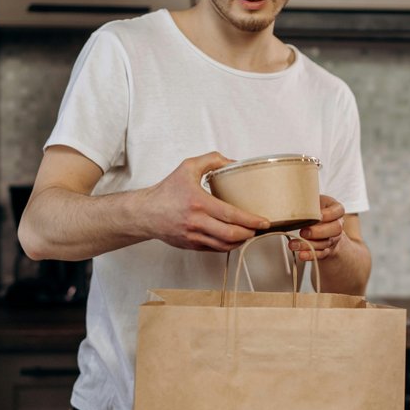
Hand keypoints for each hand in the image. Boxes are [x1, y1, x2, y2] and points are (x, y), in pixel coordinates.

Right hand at [141, 152, 269, 250]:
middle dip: (250, 233)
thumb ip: (212, 160)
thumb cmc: (166, 191)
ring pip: (224, 246)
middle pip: (231, 235)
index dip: (251, 220)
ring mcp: (194, 237)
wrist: (145, 213)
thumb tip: (233, 162)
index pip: (231, 215)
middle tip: (260, 228)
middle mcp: (196, 222)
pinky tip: (234, 238)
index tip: (264, 220)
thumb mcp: (188, 167)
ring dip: (241, 241)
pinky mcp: (191, 245)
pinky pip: (215, 249)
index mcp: (198, 203)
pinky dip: (228, 245)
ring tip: (250, 233)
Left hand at [288, 195, 345, 261]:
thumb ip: (308, 200)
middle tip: (303, 232)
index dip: (329, 214)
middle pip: (335, 229)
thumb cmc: (316, 210)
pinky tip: (301, 254)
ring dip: (309, 245)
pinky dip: (310, 255)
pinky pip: (320, 254)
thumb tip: (291, 198)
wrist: (322, 224)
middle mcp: (337, 224)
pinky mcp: (326, 250)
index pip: (338, 211)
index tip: (318, 215)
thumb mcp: (314, 201)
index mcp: (336, 210)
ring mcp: (333, 238)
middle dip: (319, 232)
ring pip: (325, 243)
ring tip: (293, 244)